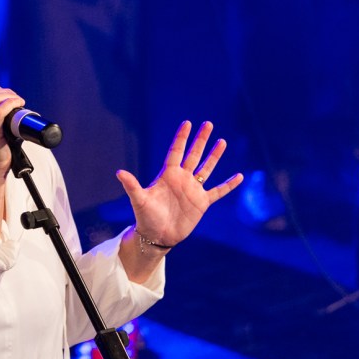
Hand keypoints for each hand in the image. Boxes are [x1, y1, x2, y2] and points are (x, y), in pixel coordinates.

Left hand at [116, 121, 243, 246]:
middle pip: (193, 155)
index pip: (176, 151)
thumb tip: (119, 172)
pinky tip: (239, 176)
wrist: (157, 235)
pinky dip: (228, 185)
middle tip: (208, 123)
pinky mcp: (202, 203)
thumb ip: (132, 186)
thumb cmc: (146, 217)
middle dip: (200, 140)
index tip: (187, 123)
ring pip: (206, 169)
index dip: (181, 138)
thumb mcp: (139, 200)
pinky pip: (218, 191)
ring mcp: (193, 190)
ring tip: (222, 141)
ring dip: (214, 156)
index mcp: (167, 175)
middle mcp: (182, 179)